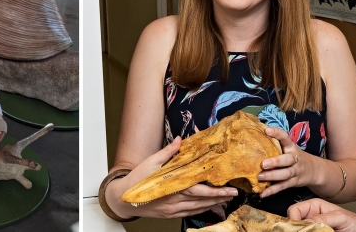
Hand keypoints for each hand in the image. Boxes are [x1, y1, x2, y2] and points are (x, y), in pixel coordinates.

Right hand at [107, 137, 236, 218]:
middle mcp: (173, 200)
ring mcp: (172, 209)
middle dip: (219, 197)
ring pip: (197, 208)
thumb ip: (168, 152)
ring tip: (226, 198)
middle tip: (233, 193)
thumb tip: (180, 140)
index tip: (228, 187)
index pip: (197, 189)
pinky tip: (209, 205)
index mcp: (171, 186)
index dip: (214, 190)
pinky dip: (201, 209)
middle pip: (201, 200)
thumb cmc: (137, 179)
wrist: (122, 198)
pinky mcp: (170, 214)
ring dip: (213, 203)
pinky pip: (190, 213)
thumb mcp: (151, 161)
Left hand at [258, 127, 313, 197]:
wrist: (314, 170)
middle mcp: (295, 159)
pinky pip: (282, 187)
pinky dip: (272, 191)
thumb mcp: (289, 148)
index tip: (266, 130)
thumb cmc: (295, 157)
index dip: (277, 133)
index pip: (285, 138)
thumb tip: (256, 133)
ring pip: (285, 174)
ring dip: (272, 176)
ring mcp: (295, 171)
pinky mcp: (293, 183)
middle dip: (276, 162)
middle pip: (287, 160)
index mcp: (292, 147)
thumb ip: (277, 144)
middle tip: (263, 164)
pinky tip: (262, 193)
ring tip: (259, 177)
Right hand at [288, 199, 355, 231]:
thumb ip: (324, 218)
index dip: (293, 219)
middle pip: (294, 222)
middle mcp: (310, 217)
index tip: (298, 227)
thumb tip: (307, 221)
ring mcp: (312, 228)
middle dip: (296, 228)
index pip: (295, 210)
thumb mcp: (340, 217)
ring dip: (302, 231)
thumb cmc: (354, 222)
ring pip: (298, 230)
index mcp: (314, 206)